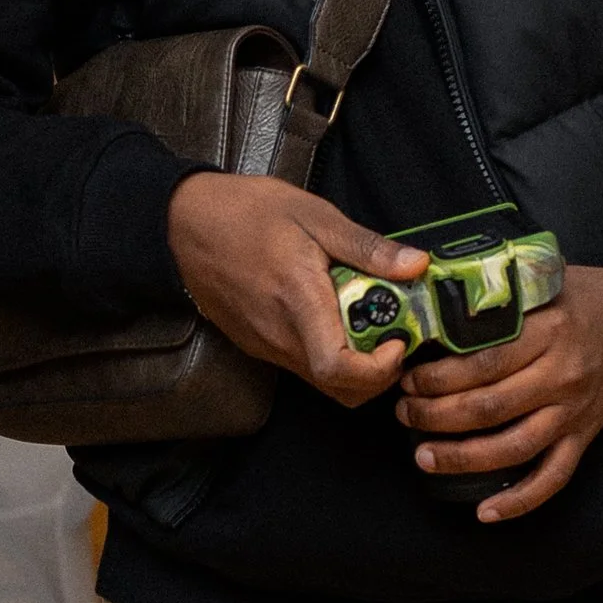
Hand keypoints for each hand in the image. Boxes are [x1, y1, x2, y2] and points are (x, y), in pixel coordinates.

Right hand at [168, 171, 428, 407]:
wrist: (185, 223)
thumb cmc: (246, 213)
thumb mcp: (316, 216)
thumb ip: (368, 248)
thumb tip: (416, 266)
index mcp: (299, 303)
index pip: (340, 370)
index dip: (379, 370)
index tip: (398, 341)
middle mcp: (281, 337)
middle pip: (341, 389)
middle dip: (379, 372)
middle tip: (393, 331)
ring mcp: (268, 346)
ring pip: (323, 381)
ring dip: (355, 363)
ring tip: (364, 317)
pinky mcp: (259, 345)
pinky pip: (303, 365)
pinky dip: (329, 352)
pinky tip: (333, 314)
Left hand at [396, 263, 602, 523]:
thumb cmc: (584, 296)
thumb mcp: (543, 279)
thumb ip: (498, 294)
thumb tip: (436, 295)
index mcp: (548, 332)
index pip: (483, 363)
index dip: (439, 378)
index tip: (409, 379)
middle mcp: (561, 375)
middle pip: (489, 408)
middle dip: (437, 417)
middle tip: (405, 414)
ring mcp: (573, 411)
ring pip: (513, 448)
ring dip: (463, 458)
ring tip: (424, 457)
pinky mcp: (584, 435)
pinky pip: (553, 477)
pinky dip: (520, 500)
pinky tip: (485, 511)